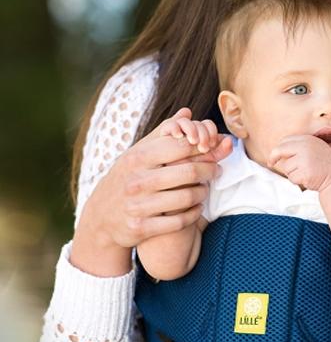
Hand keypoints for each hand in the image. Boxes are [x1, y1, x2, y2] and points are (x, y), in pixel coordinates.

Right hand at [75, 108, 231, 254]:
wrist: (102, 216)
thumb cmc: (127, 177)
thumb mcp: (139, 152)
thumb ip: (165, 133)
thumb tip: (187, 113)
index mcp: (137, 157)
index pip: (180, 146)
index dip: (203, 146)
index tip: (213, 149)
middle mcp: (136, 181)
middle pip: (188, 172)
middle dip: (209, 169)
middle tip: (217, 169)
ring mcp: (138, 206)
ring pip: (187, 197)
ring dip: (203, 192)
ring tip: (206, 188)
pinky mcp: (142, 228)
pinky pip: (179, 221)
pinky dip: (194, 213)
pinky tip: (197, 207)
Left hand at [267, 135, 330, 191]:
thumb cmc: (324, 165)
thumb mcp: (314, 148)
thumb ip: (299, 147)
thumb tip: (277, 151)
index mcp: (307, 139)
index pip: (285, 141)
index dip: (277, 149)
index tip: (273, 157)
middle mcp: (306, 147)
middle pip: (280, 150)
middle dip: (273, 157)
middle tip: (271, 163)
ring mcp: (306, 160)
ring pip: (286, 167)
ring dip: (292, 173)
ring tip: (305, 172)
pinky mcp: (306, 173)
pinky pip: (291, 178)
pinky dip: (296, 181)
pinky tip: (307, 178)